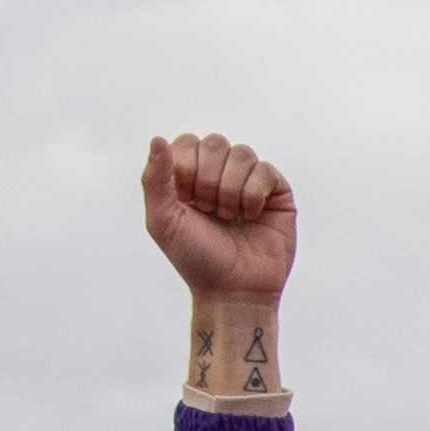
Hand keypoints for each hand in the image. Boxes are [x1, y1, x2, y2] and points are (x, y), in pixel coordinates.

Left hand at [142, 131, 295, 300]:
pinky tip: (250, 217)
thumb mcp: (162, 221)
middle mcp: (221, 174)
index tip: (186, 201)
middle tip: (208, 210)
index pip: (188, 142)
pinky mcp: (276, 192)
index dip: (186, 168)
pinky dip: (252, 195)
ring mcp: (249, 181)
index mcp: (191, 175)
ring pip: (242, 153)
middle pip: (215, 142)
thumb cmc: (195, 259)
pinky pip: (264, 170)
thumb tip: (157, 139)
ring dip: (230, 189)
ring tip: (228, 217)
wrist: (232, 291)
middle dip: (208, 179)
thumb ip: (154, 180)